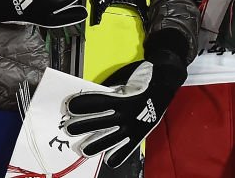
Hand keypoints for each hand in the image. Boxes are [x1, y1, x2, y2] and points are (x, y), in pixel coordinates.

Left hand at [64, 30, 187, 167]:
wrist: (166, 79)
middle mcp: (128, 113)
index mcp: (122, 97)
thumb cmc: (143, 76)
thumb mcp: (122, 79)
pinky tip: (109, 159)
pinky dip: (118, 155)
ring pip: (112, 139)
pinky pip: (128, 147)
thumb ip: (108, 91)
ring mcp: (134, 125)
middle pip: (100, 122)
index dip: (82, 105)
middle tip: (68, 128)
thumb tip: (89, 99)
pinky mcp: (140, 133)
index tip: (69, 107)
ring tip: (84, 149)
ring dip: (96, 145)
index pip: (97, 102)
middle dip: (82, 126)